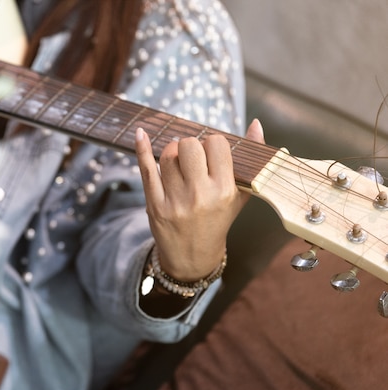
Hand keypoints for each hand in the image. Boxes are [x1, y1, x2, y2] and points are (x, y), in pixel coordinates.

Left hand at [135, 119, 264, 280]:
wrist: (193, 257)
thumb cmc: (218, 221)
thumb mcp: (239, 195)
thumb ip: (251, 161)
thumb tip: (256, 124)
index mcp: (225, 191)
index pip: (216, 144)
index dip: (212, 143)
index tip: (210, 152)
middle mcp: (200, 195)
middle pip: (189, 145)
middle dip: (190, 145)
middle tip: (192, 157)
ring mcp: (175, 201)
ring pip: (168, 155)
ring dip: (172, 151)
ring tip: (177, 162)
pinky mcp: (154, 205)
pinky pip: (146, 169)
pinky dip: (141, 148)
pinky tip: (141, 134)